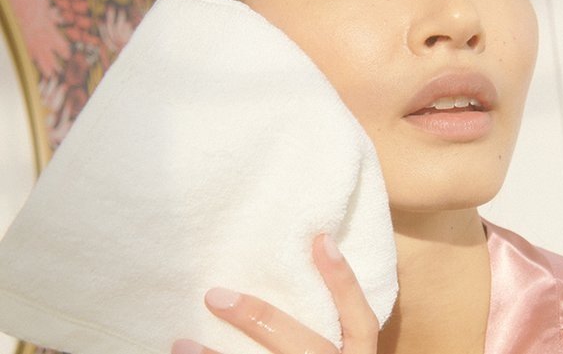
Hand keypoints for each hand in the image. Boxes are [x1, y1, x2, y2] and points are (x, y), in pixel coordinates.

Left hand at [172, 234, 378, 353]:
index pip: (359, 317)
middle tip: (215, 296)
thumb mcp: (341, 340)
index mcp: (358, 353)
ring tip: (183, 344)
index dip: (342, 280)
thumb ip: (326, 313)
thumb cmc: (326, 352)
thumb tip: (299, 256)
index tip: (321, 241)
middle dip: (260, 320)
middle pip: (305, 346)